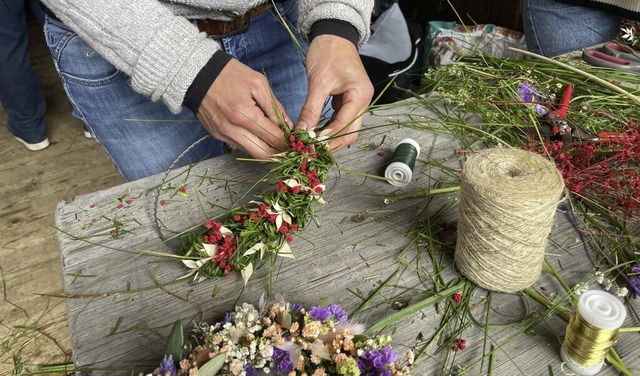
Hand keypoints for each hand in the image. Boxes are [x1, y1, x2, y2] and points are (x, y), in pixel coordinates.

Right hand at [196, 59, 290, 158]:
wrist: (198, 73)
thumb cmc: (230, 74)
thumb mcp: (259, 84)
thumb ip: (275, 107)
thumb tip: (287, 126)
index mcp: (245, 114)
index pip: (273, 138)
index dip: (287, 141)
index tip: (294, 139)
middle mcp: (232, 129)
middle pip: (263, 154)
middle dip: (278, 151)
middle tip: (286, 144)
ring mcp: (223, 134)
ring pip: (251, 153)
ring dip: (265, 149)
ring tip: (273, 138)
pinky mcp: (217, 135)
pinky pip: (239, 145)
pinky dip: (252, 142)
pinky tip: (257, 133)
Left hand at [296, 35, 373, 150]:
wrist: (332, 33)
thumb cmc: (328, 52)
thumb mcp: (318, 81)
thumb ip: (311, 109)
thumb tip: (302, 132)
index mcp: (360, 96)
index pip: (345, 127)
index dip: (327, 139)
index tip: (309, 147)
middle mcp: (363, 102)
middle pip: (349, 133)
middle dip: (330, 143)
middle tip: (310, 150)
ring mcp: (357, 102)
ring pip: (345, 129)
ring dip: (329, 138)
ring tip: (310, 144)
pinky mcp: (348, 101)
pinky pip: (340, 120)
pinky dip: (328, 128)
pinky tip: (314, 133)